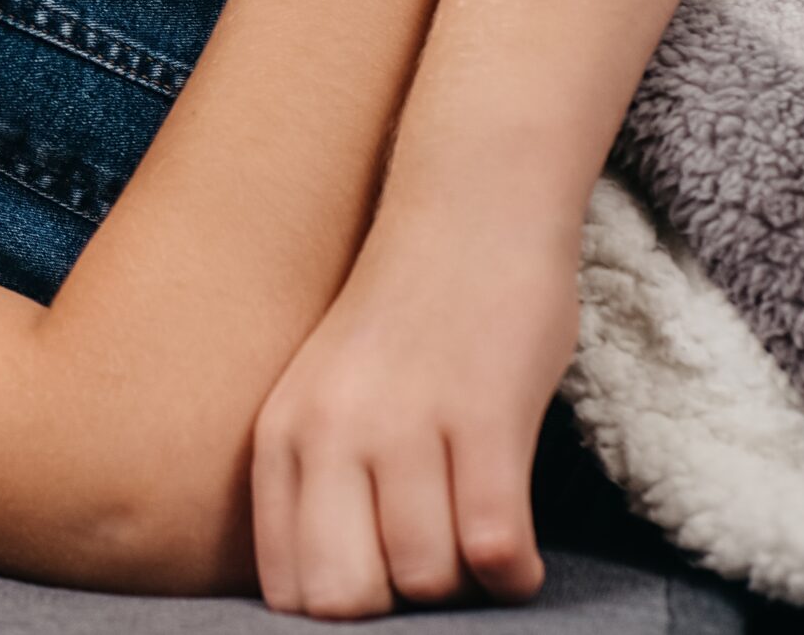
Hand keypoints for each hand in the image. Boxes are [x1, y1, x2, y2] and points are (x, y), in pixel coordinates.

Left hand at [247, 212, 579, 619]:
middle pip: (346, 599)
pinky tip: (521, 554)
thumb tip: (344, 602)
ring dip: (466, 586)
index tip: (383, 595)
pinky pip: (494, 546)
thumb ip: (321, 484)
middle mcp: (330, 430)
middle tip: (434, 572)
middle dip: (398, 611)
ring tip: (479, 548)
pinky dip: (516, 572)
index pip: (285, 587)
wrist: (470, 209)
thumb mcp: (327, 395)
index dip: (341, 611)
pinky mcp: (484, 414)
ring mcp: (405, 422)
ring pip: (427, 580)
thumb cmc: (408, 318)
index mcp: (282, 433)